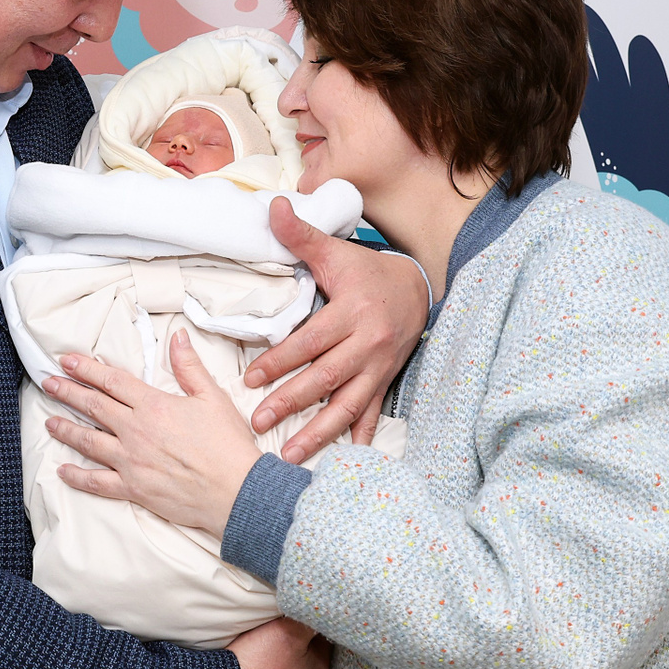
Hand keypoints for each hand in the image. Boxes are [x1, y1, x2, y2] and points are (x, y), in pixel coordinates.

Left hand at [45, 329, 260, 536]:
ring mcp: (131, 461)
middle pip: (93, 407)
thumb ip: (189, 367)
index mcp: (153, 406)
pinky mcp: (133, 488)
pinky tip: (62, 470)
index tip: (67, 361)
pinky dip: (77, 477)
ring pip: (88, 442)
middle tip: (49, 383)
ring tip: (49, 421)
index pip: (112, 381)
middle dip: (68, 392)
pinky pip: (97, 482)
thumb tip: (177, 337)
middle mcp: (135, 431)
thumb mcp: (212, 397)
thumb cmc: (228, 445)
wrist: (236, 490)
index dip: (87, 369)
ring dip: (66, 429)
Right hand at [228, 617, 330, 668]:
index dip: (310, 621)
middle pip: (305, 655)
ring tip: (260, 647)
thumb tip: (318, 610)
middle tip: (276, 627)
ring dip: (277, 660)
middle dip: (294, 641)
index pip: (324, 637)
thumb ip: (307, 619)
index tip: (296, 612)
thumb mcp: (288, 631)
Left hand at [245, 197, 428, 462]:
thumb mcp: (335, 252)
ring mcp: (379, 367)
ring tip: (292, 455)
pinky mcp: (386, 381)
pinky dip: (360, 438)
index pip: (310, 341)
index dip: (280, 361)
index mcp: (352, 313)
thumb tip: (272, 206)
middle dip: (291, 401)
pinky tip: (346, 462)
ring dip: (320, 432)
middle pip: (325, 378)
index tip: (250, 378)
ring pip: (347, 405)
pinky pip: (372, 413)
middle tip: (259, 421)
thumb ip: (300, 235)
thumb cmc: (367, 272)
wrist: (418, 288)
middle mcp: (368, 344)